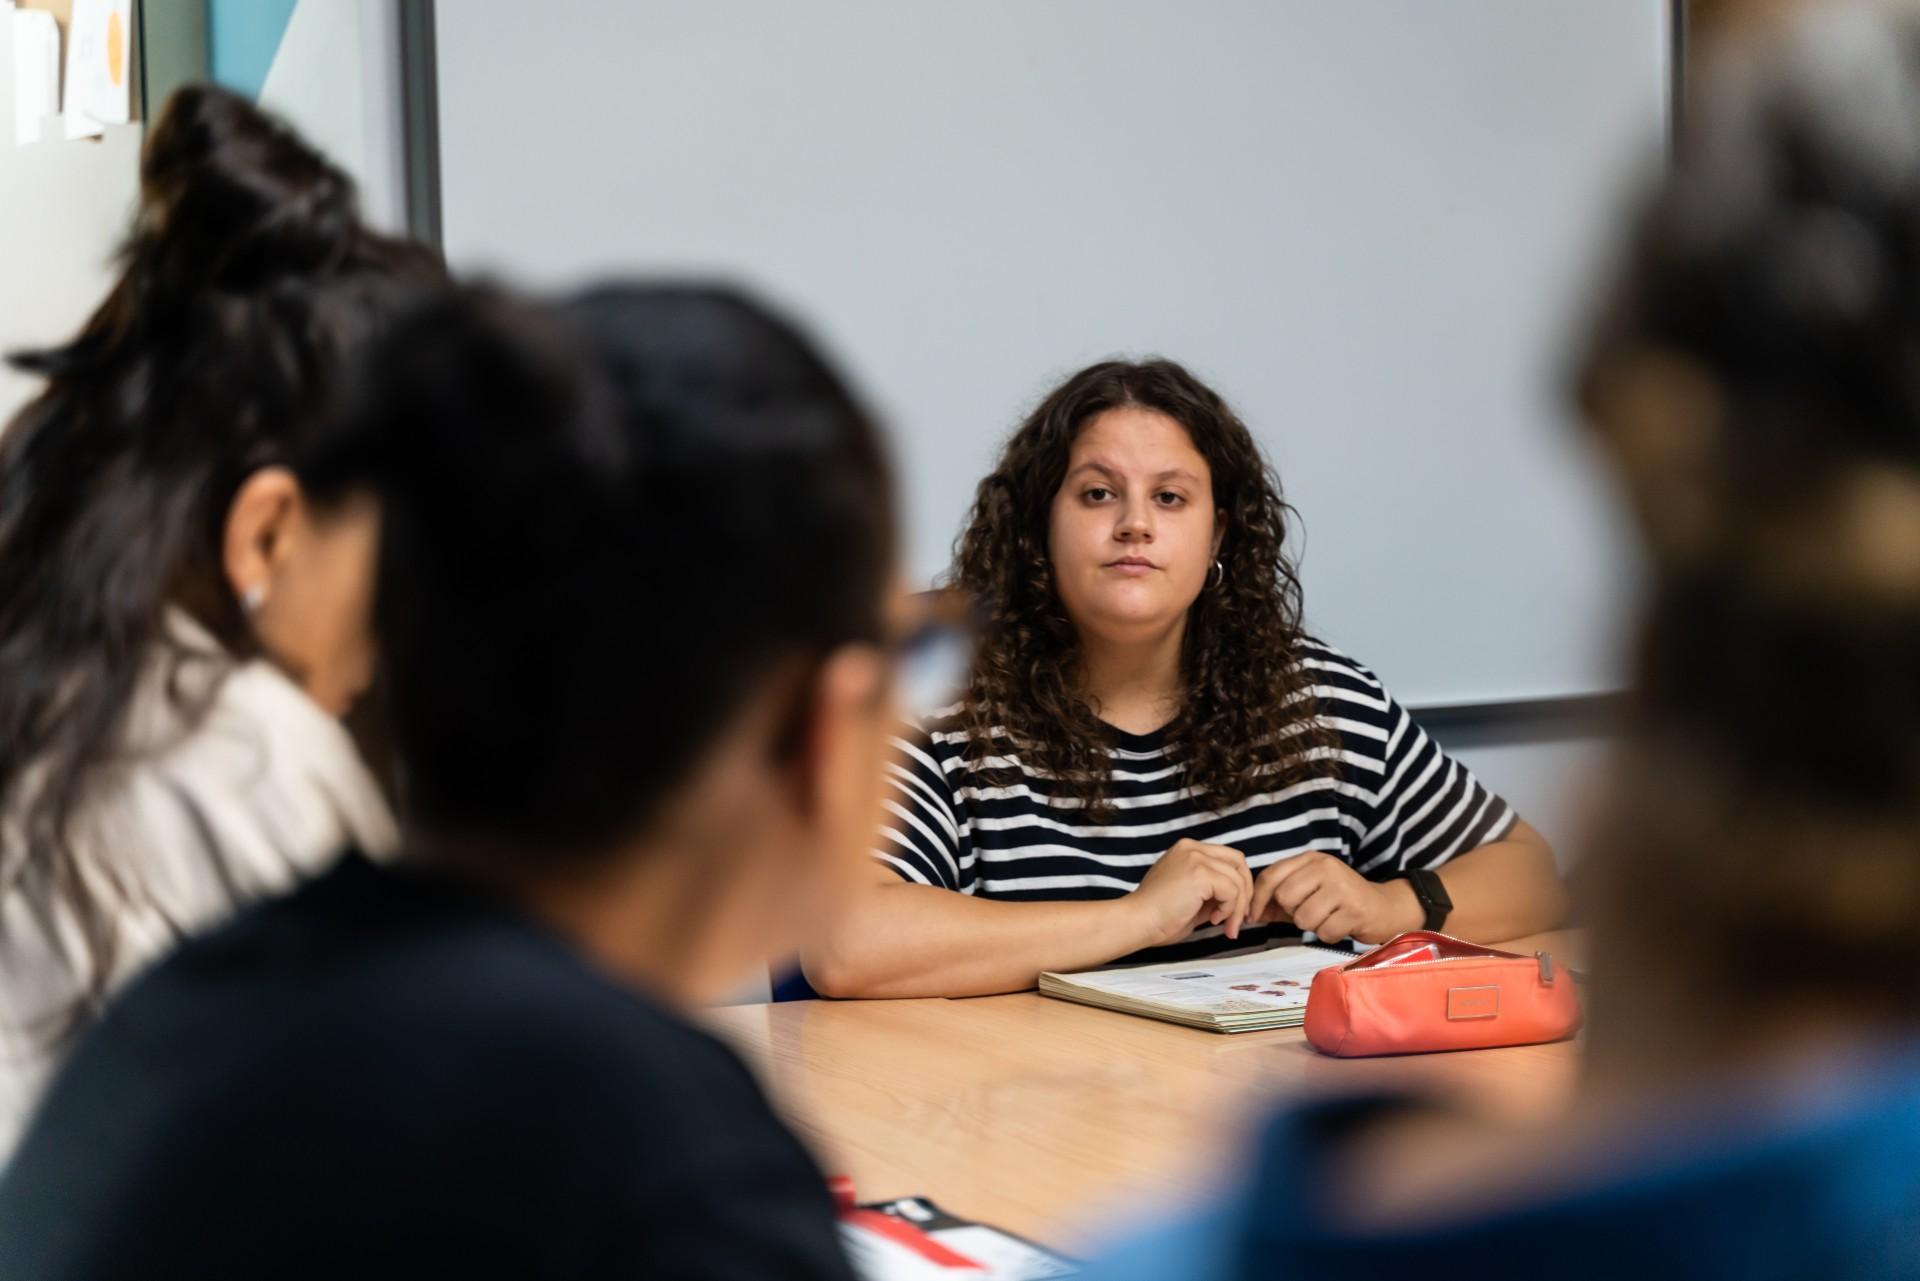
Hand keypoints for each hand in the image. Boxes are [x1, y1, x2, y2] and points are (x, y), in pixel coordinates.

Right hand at [1128, 839, 1254, 947]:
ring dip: (1236, 908)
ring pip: (1237, 880)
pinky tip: (1213, 921)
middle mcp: (1192, 847)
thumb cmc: (1158, 916)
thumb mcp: (1191, 897)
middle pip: (1238, 862)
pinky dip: (1229, 909)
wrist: (1137, 921)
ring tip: (1224, 926)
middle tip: (1238, 919)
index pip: (1227, 859)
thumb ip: (1212, 891)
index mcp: (1187, 850)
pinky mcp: (1200, 872)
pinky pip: (1232, 890)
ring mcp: (1196, 857)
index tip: (1233, 910)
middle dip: (1245, 892)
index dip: (1237, 884)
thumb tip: (1237, 899)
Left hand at [1249, 852, 1422, 944]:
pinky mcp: (1355, 909)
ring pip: (1303, 918)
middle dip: (1292, 913)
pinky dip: (1329, 935)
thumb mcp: (1309, 892)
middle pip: (1285, 897)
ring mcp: (1342, 887)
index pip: (1271, 875)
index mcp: (1312, 859)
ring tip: (1328, 918)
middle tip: (1311, 913)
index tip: (1253, 916)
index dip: (1257, 899)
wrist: (1385, 908)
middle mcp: (1326, 867)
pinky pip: (1324, 932)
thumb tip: (1250, 913)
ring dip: (1312, 926)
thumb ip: (1279, 901)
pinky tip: (1341, 926)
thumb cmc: (1340, 901)